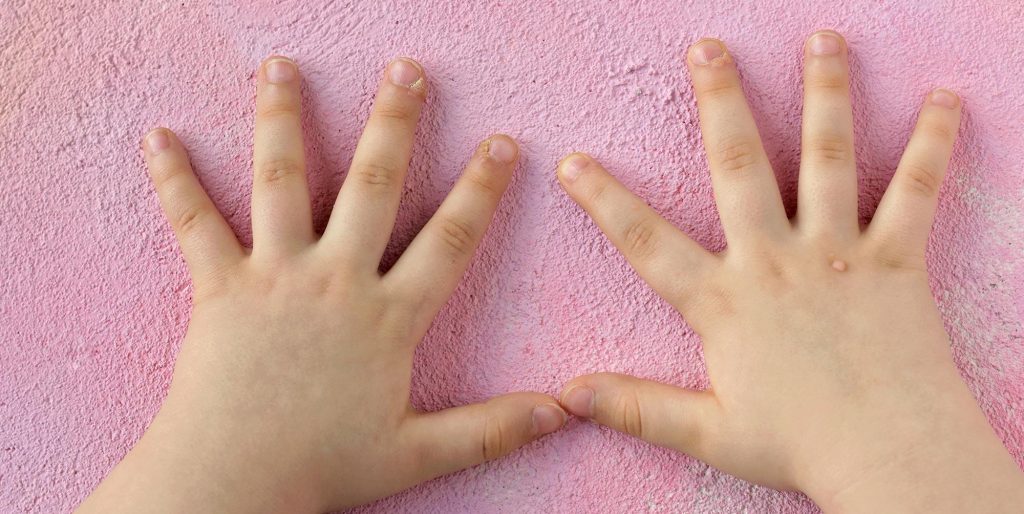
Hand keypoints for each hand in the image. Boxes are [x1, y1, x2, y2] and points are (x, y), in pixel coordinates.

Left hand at [79, 56, 565, 512]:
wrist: (233, 481)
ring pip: (282, 181)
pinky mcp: (220, 285)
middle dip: (394, 122)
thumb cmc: (323, 467)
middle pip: (373, 184)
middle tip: (406, 69)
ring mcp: (275, 276)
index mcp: (388, 316)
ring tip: (283, 67)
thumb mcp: (420, 453)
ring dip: (283, 119)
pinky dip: (176, 180)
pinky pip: (195, 223)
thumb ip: (493, 429)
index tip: (501, 143)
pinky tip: (159, 138)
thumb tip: (565, 411)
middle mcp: (335, 279)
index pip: (450, 240)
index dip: (481, 189)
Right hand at [555, 32, 1023, 511]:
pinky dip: (932, 144)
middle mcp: (775, 261)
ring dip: (824, 95)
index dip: (603, 200)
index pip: (646, 242)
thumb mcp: (708, 432)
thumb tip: (568, 395)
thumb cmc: (800, 446)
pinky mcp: (896, 259)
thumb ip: (636, 407)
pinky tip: (943, 99)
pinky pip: (915, 191)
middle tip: (708, 48)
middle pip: (737, 166)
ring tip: (822, 40)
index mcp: (725, 301)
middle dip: (720, 102)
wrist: (891, 457)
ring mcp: (837, 253)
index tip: (571, 161)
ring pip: (826, 158)